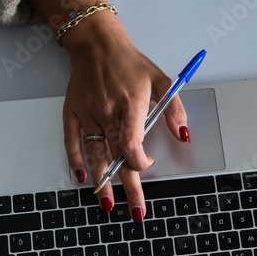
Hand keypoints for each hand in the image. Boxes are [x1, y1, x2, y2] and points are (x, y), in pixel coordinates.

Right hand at [61, 11, 187, 219]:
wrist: (97, 44)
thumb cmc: (131, 63)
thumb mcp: (162, 80)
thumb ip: (175, 109)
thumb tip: (184, 135)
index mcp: (130, 105)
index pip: (131, 142)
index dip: (140, 160)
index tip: (147, 163)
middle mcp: (107, 112)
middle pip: (117, 157)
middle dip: (128, 187)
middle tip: (136, 212)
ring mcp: (88, 115)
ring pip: (94, 154)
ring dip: (101, 182)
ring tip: (107, 204)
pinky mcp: (72, 114)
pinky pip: (72, 142)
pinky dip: (75, 160)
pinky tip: (82, 177)